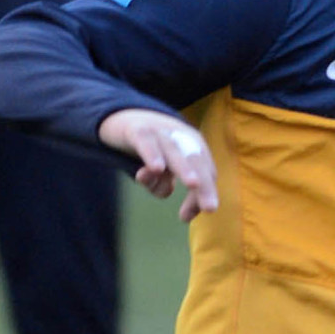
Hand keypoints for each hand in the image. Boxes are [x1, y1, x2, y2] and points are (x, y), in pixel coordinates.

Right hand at [98, 108, 218, 221]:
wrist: (123, 115)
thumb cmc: (150, 147)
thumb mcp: (160, 167)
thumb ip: (164, 183)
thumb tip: (168, 196)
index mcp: (193, 146)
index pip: (205, 172)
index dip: (202, 194)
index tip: (188, 218)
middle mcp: (181, 137)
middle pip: (197, 162)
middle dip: (205, 185)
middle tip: (211, 208)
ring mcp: (160, 131)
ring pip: (174, 152)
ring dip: (184, 168)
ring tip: (193, 184)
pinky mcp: (138, 130)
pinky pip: (146, 142)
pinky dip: (152, 155)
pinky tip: (156, 169)